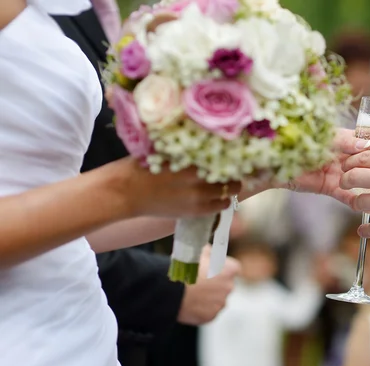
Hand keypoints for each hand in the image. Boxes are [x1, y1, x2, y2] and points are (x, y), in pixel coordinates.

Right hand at [103, 157, 241, 217]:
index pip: (224, 156)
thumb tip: (209, 142)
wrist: (125, 192)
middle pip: (230, 175)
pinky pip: (220, 206)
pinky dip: (222, 201)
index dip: (233, 155)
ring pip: (229, 192)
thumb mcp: (166, 150)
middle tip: (233, 168)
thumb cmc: (142, 166)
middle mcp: (198, 178)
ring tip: (227, 183)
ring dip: (230, 187)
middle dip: (233, 171)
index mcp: (190, 158)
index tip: (236, 152)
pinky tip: (219, 196)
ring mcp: (198, 197)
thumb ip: (188, 150)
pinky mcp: (195, 211)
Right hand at [177, 245, 239, 324]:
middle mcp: (229, 287)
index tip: (211, 268)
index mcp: (230, 269)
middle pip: (225, 285)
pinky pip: (208, 312)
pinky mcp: (211, 316)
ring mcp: (220, 303)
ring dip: (208, 297)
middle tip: (199, 282)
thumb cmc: (185, 268)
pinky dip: (201, 309)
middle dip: (215, 284)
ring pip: (217, 300)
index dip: (221, 268)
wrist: (172, 291)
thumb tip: (209, 251)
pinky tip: (189, 303)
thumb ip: (208, 251)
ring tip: (191, 293)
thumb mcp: (197, 251)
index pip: (232, 268)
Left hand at [289, 129, 369, 205]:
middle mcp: (343, 156)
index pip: (368, 142)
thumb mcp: (326, 137)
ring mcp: (337, 173)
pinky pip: (345, 195)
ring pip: (359, 179)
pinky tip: (368, 205)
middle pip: (367, 162)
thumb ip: (346, 141)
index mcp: (343, 139)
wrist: (276, 161)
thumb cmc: (299, 140)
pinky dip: (355, 200)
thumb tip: (367, 145)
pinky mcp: (329, 187)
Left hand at [341, 150, 369, 248]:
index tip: (347, 167)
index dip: (350, 162)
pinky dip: (365, 230)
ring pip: (357, 202)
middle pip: (353, 176)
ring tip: (360, 206)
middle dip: (345, 181)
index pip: (363, 156)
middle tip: (345, 185)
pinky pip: (368, 227)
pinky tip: (365, 230)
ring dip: (356, 205)